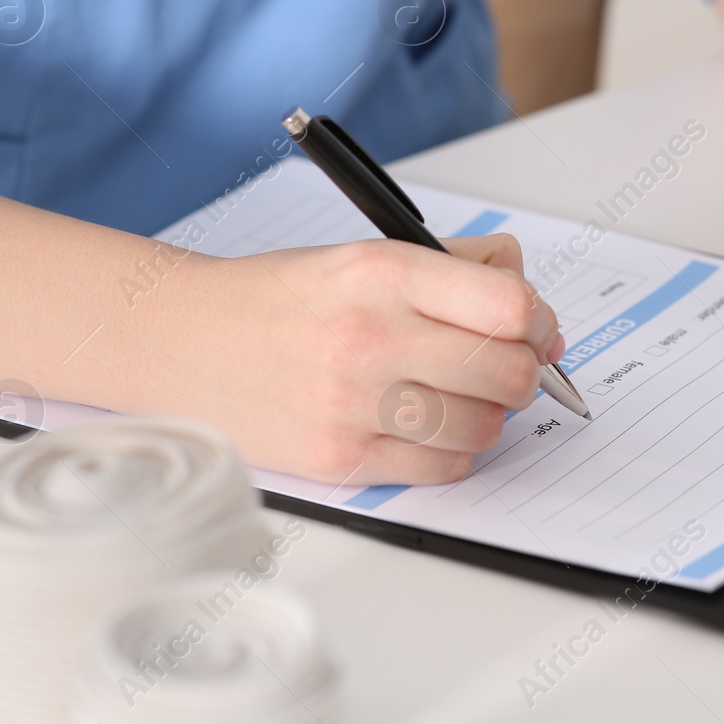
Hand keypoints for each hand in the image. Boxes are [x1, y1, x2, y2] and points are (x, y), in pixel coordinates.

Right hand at [159, 234, 563, 484]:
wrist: (185, 340)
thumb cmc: (286, 299)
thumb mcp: (368, 254)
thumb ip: (459, 268)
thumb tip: (535, 309)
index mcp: (384, 272)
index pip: (508, 306)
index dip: (538, 321)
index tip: (535, 328)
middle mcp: (370, 336)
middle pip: (508, 372)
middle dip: (523, 372)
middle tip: (505, 367)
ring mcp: (353, 403)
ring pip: (484, 428)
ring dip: (490, 417)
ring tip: (462, 398)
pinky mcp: (340, 458)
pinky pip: (443, 469)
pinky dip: (453, 453)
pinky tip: (429, 428)